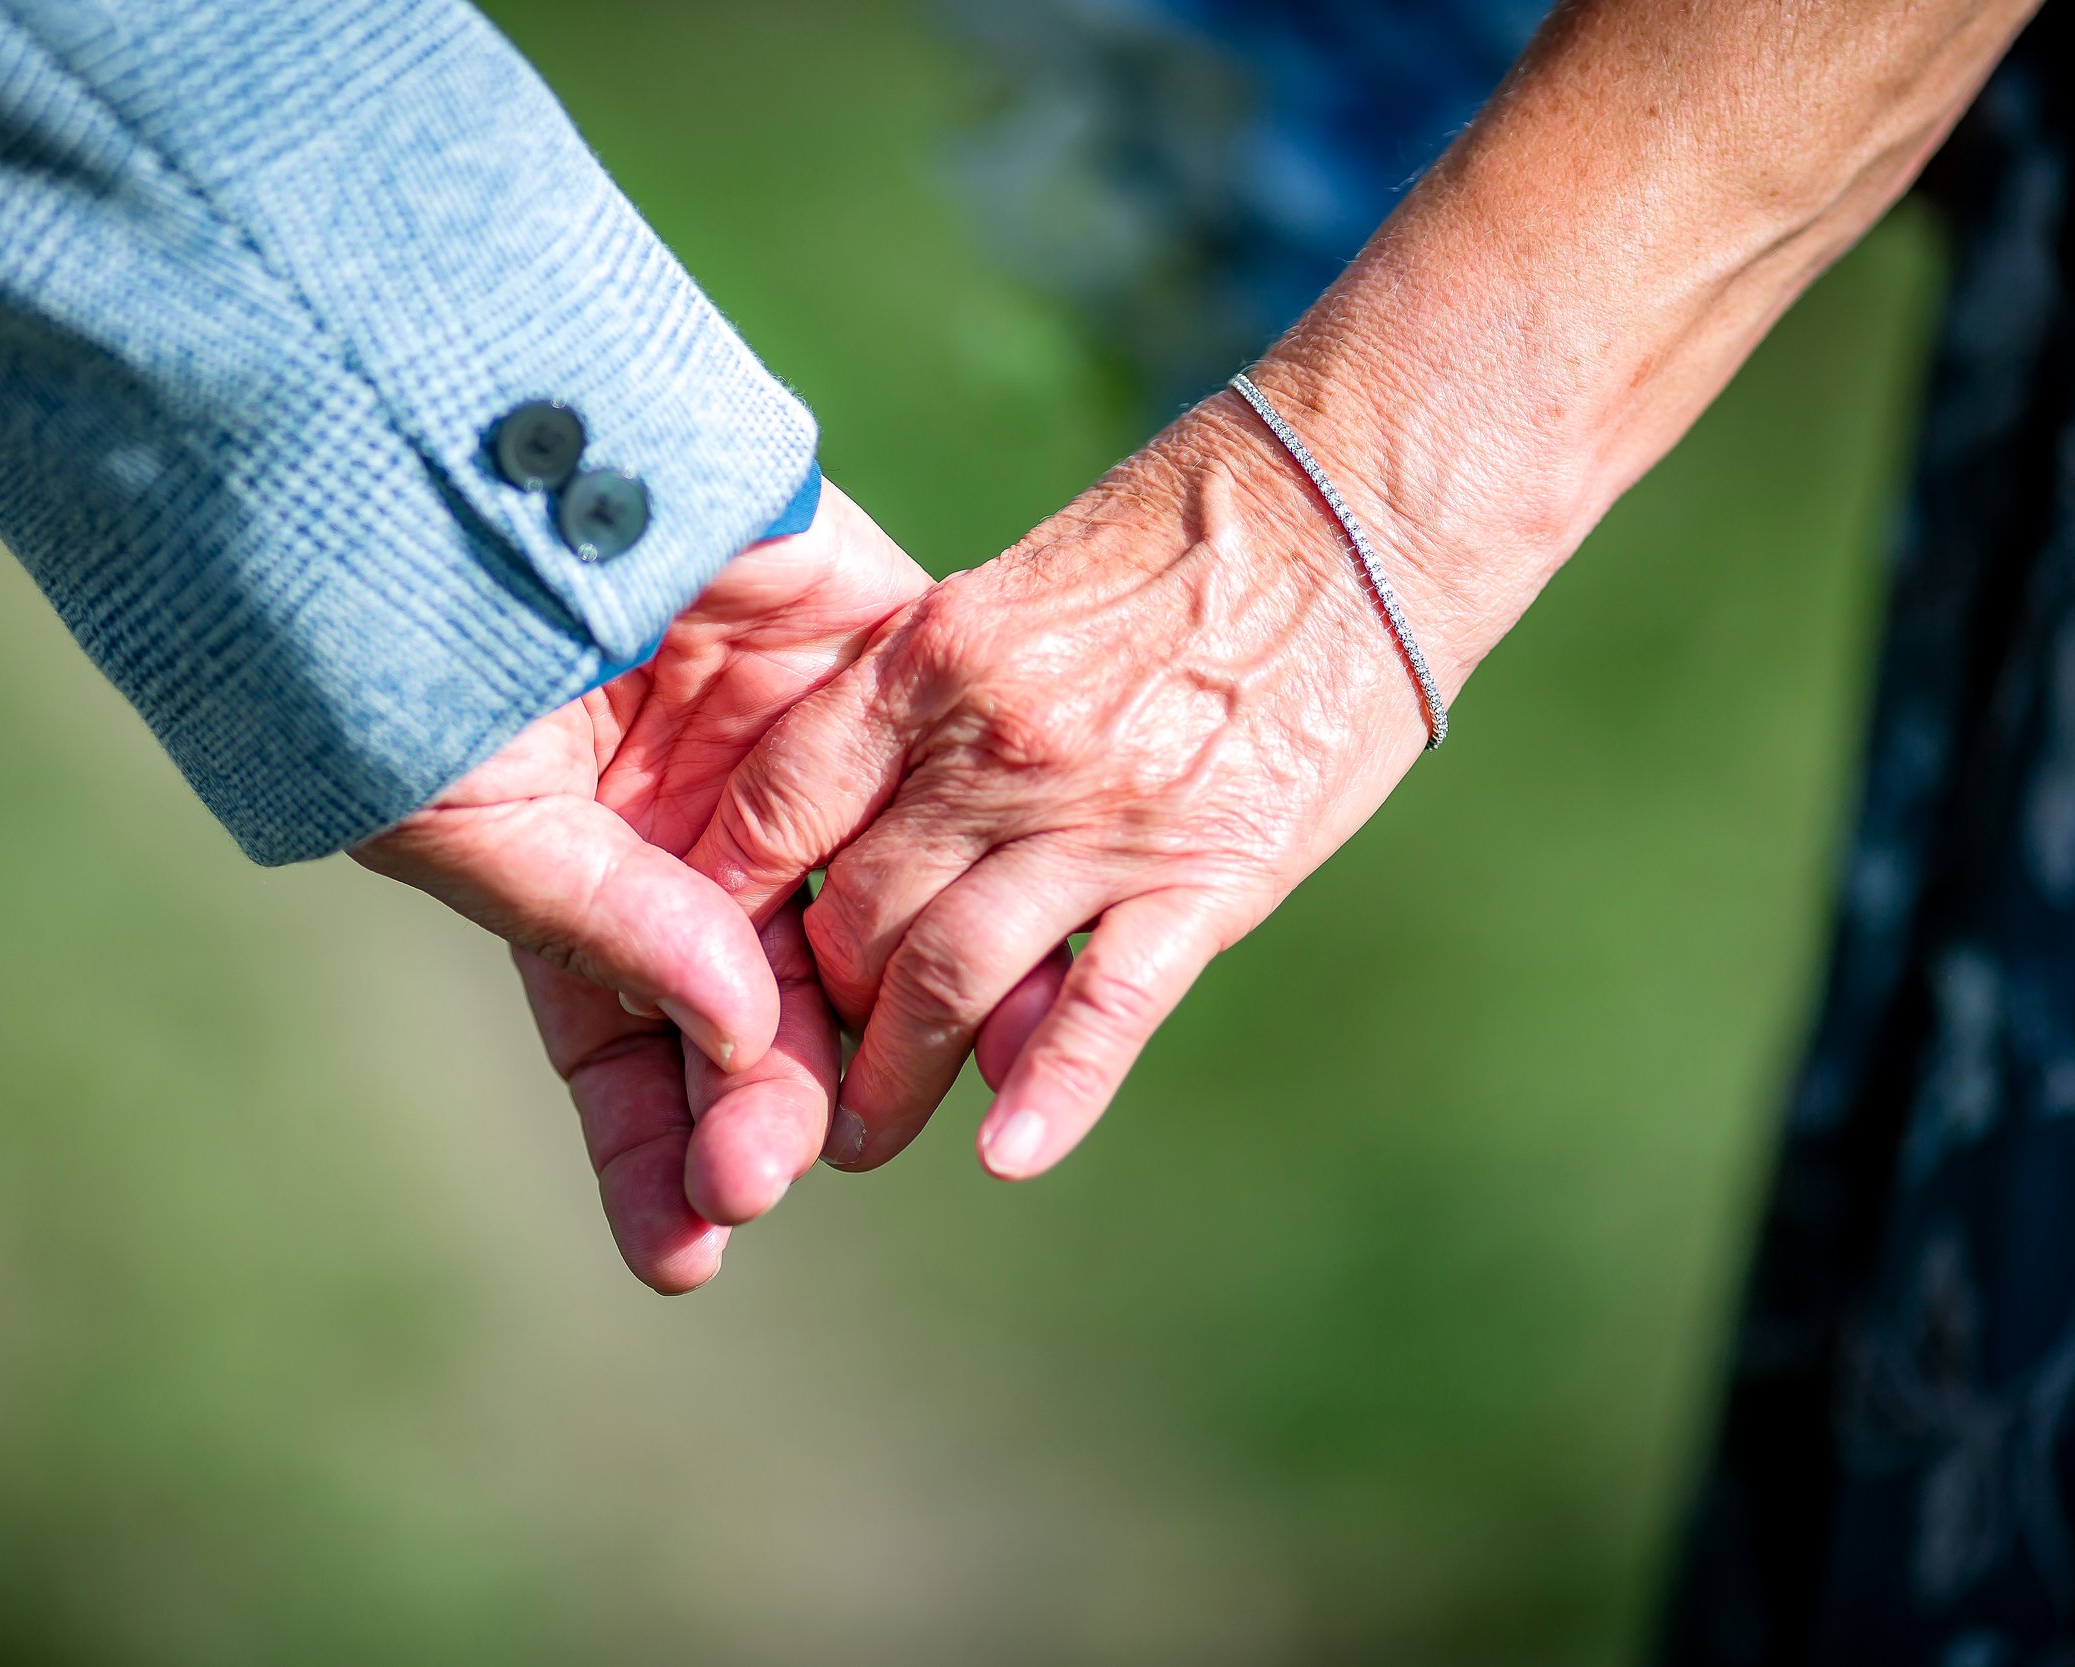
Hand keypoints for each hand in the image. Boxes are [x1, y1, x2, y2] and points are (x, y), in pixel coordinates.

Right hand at [354, 480, 928, 1290]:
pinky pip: (944, 773)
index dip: (655, 1147)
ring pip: (866, 907)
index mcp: (574, 862)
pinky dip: (985, 870)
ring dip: (898, 1016)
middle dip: (767, 1099)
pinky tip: (1015, 975)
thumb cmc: (411, 631)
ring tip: (911, 1112)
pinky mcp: (870, 643)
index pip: (625, 1041)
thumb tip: (739, 1039)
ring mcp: (783, 735)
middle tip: (777, 1169)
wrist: (460, 420)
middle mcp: (689, 817)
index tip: (686, 1253)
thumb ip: (606, 925)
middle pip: (755, 1000)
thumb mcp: (472, 808)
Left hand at [687, 393, 1469, 1182]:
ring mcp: (1104, 816)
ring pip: (949, 978)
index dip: (728, 899)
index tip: (712, 956)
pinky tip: (1007, 1154)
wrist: (1362, 509)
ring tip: (858, 1139)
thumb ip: (928, 702)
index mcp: (934, 658)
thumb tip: (854, 814)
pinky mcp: (1210, 873)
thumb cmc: (1180, 538)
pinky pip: (1107, 1005)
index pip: (780, 805)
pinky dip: (1051, 1091)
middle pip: (853, 912)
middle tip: (788, 1069)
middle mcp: (999, 745)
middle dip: (808, 1012)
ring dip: (891, 1079)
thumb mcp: (1014, 586)